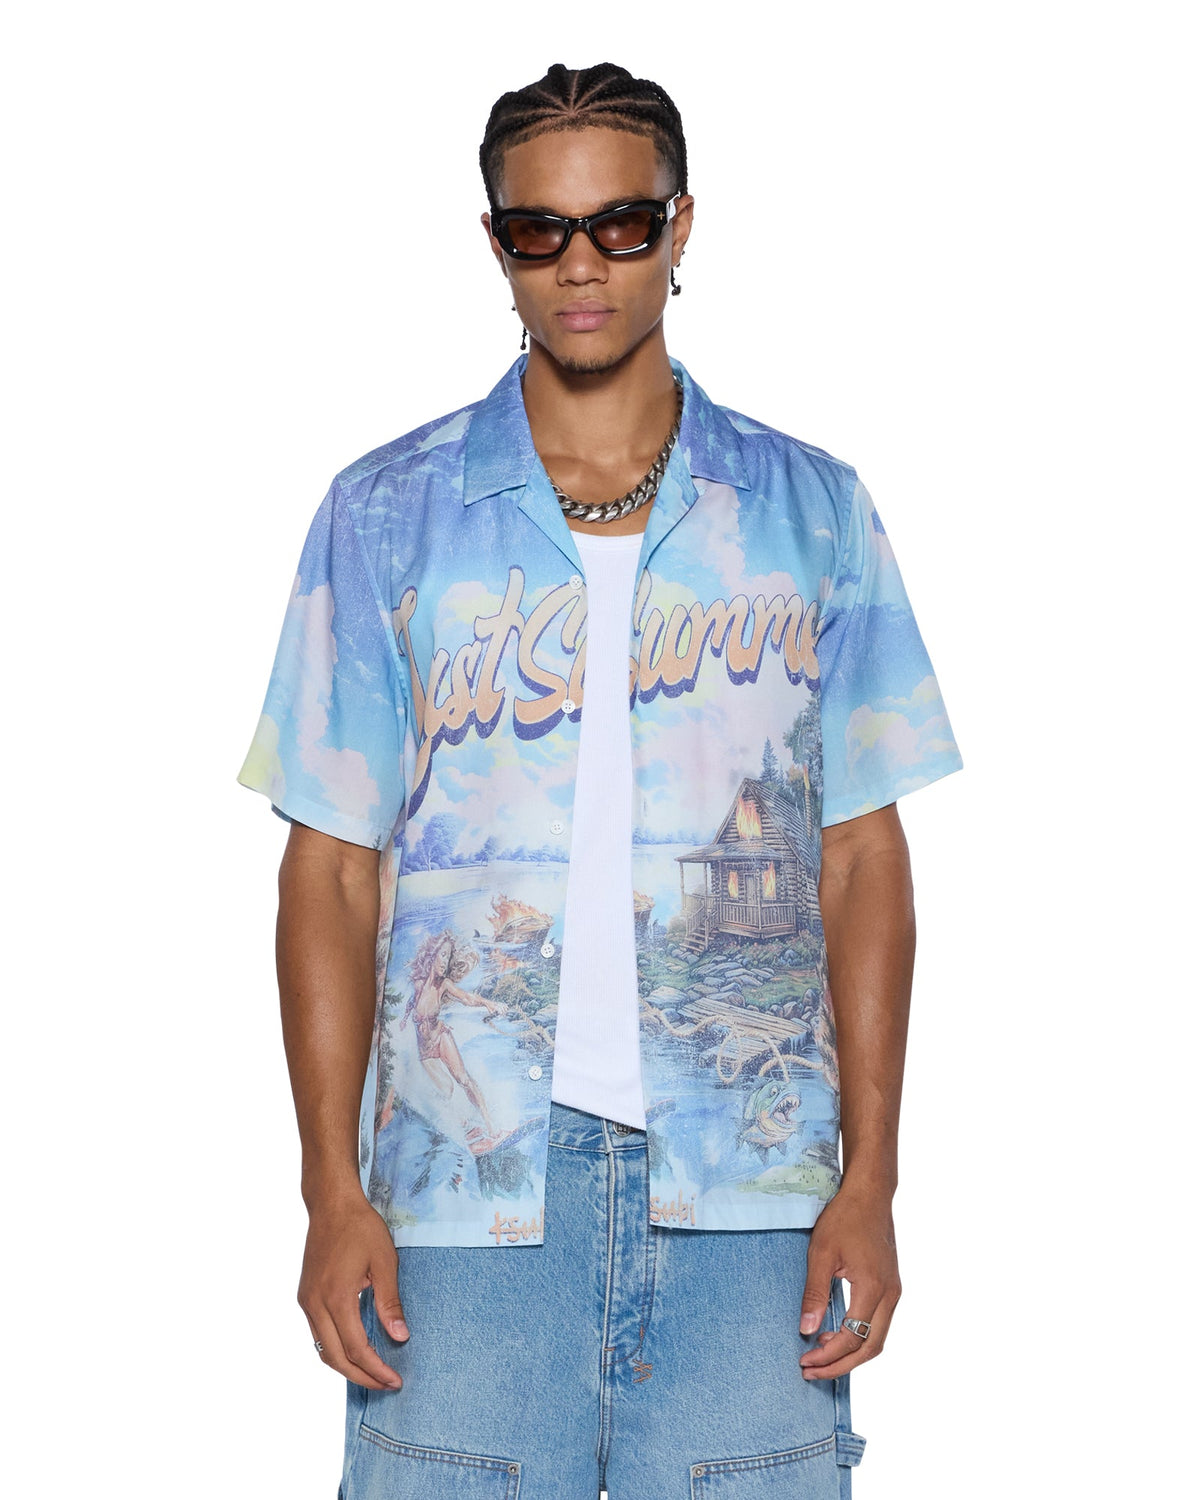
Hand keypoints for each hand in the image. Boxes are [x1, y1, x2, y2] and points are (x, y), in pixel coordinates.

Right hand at [298, 1193, 409, 1390]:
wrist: (331, 1204)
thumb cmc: (361, 1228)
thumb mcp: (384, 1261)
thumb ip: (390, 1301)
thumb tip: (400, 1337)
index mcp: (336, 1297)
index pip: (355, 1348)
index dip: (376, 1369)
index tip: (395, 1380)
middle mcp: (315, 1304)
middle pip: (334, 1358)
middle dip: (361, 1377)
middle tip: (386, 1385)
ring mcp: (306, 1301)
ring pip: (322, 1349)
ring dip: (346, 1367)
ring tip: (372, 1373)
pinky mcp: (305, 1296)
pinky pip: (318, 1333)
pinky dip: (335, 1349)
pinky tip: (354, 1350)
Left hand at [797, 1183, 900, 1378]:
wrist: (869, 1194)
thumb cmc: (844, 1218)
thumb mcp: (821, 1254)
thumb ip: (815, 1293)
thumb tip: (805, 1329)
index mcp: (873, 1289)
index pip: (852, 1338)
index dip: (828, 1355)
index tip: (804, 1360)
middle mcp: (890, 1295)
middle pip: (870, 1347)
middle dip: (841, 1364)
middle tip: (812, 1371)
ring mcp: (894, 1291)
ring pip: (877, 1338)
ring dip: (850, 1352)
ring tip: (819, 1354)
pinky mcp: (890, 1286)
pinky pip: (878, 1323)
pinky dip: (859, 1336)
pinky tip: (834, 1332)